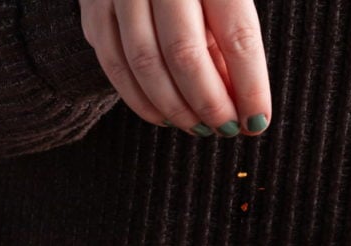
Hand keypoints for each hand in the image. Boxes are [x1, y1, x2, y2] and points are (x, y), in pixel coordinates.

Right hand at [79, 0, 270, 136]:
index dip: (250, 87)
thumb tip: (241, 104)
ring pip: (146, 64)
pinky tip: (166, 117)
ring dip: (177, 109)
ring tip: (200, 127)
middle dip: (210, 104)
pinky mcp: (93, 6)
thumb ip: (231, 40)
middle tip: (227, 128)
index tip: (257, 120)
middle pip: (186, 54)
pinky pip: (115, 65)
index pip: (236, 35)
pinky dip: (142, 101)